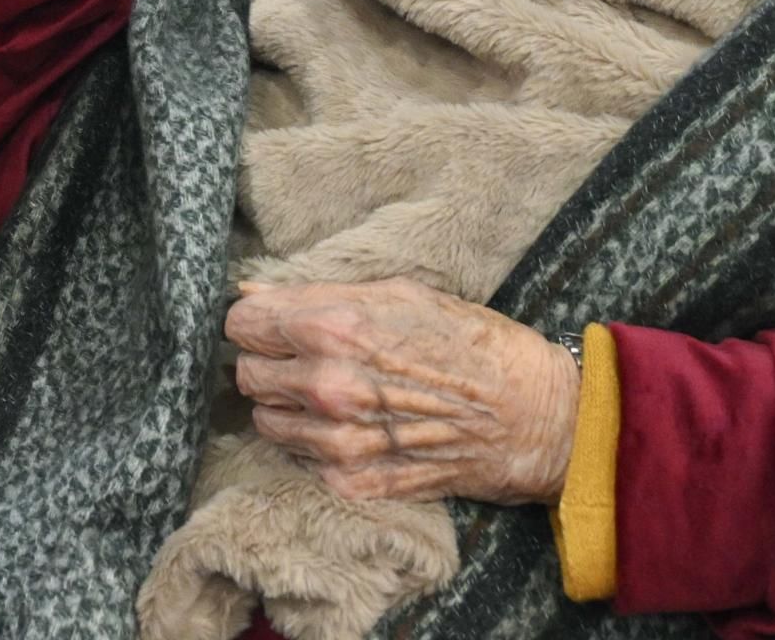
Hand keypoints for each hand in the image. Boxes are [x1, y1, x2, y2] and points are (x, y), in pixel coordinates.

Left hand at [226, 279, 580, 505]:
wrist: (532, 415)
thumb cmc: (472, 342)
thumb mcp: (401, 294)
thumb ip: (319, 294)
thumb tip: (254, 293)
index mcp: (335, 328)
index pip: (243, 323)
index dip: (257, 320)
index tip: (274, 323)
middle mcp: (328, 386)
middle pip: (246, 373)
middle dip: (268, 361)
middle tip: (304, 357)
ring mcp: (339, 441)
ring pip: (265, 420)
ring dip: (287, 405)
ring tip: (331, 393)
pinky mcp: (353, 482)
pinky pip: (300, 458)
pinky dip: (315, 443)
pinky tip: (354, 426)